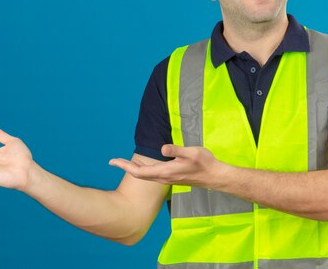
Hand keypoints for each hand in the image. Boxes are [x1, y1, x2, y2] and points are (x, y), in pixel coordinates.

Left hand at [109, 145, 225, 188]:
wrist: (215, 176)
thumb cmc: (204, 163)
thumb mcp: (191, 152)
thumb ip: (176, 150)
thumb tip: (162, 148)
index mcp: (165, 171)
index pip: (139, 171)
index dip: (124, 166)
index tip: (112, 161)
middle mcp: (164, 177)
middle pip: (139, 175)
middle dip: (125, 168)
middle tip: (113, 161)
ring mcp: (168, 179)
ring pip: (146, 176)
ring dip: (134, 169)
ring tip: (125, 162)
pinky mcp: (172, 178)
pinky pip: (152, 175)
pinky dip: (143, 170)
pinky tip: (144, 164)